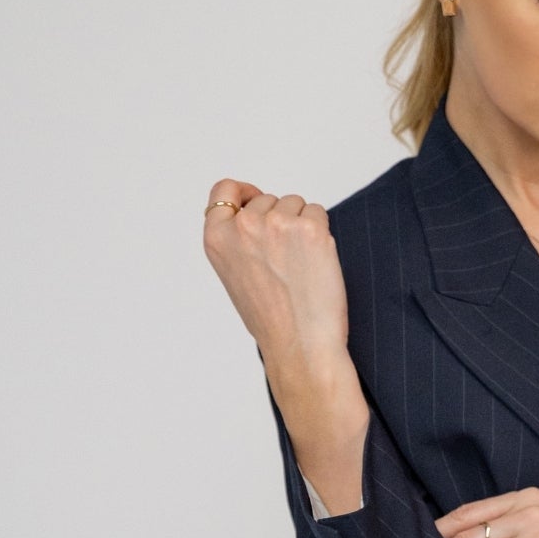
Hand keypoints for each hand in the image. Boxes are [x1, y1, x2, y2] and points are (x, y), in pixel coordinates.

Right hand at [202, 182, 350, 370]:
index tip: (256, 200)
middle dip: (280, 220)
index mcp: (217, 238)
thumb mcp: (235, 276)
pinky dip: (321, 234)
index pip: (224, 191)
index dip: (244, 193)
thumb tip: (258, 213)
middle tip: (286, 262)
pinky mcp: (309, 228)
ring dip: (302, 226)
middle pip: (269, 199)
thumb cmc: (271, 321)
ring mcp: (277, 223)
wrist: (300, 346)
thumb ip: (238, 241)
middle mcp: (243, 225)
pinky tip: (316, 265)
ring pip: (295, 204)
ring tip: (300, 267)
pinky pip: (318, 213)